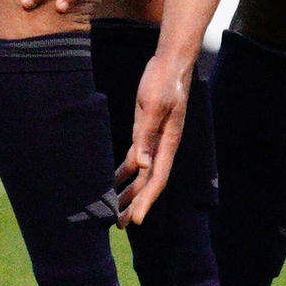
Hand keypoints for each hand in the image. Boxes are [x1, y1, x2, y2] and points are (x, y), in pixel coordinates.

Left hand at [114, 33, 194, 225]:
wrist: (170, 60)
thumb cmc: (164, 80)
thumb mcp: (153, 105)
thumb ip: (146, 135)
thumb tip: (141, 165)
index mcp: (169, 141)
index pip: (157, 178)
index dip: (146, 200)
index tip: (135, 220)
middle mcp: (163, 144)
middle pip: (149, 180)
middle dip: (136, 202)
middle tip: (120, 224)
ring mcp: (155, 138)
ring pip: (142, 172)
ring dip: (129, 190)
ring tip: (115, 208)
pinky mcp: (146, 129)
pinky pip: (136, 157)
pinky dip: (125, 171)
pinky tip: (114, 180)